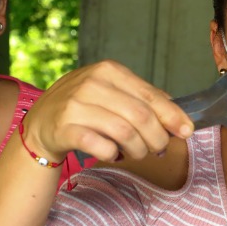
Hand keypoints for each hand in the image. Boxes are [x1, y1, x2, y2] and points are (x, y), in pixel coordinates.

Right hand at [21, 61, 193, 162]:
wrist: (40, 123)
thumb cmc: (82, 108)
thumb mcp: (110, 92)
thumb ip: (140, 98)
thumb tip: (177, 113)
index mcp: (108, 70)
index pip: (149, 95)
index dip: (172, 116)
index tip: (186, 131)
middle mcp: (92, 84)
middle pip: (141, 116)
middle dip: (157, 138)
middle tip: (158, 150)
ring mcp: (76, 106)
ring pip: (125, 133)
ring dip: (138, 150)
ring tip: (136, 154)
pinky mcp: (65, 128)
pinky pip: (102, 147)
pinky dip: (114, 154)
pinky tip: (113, 154)